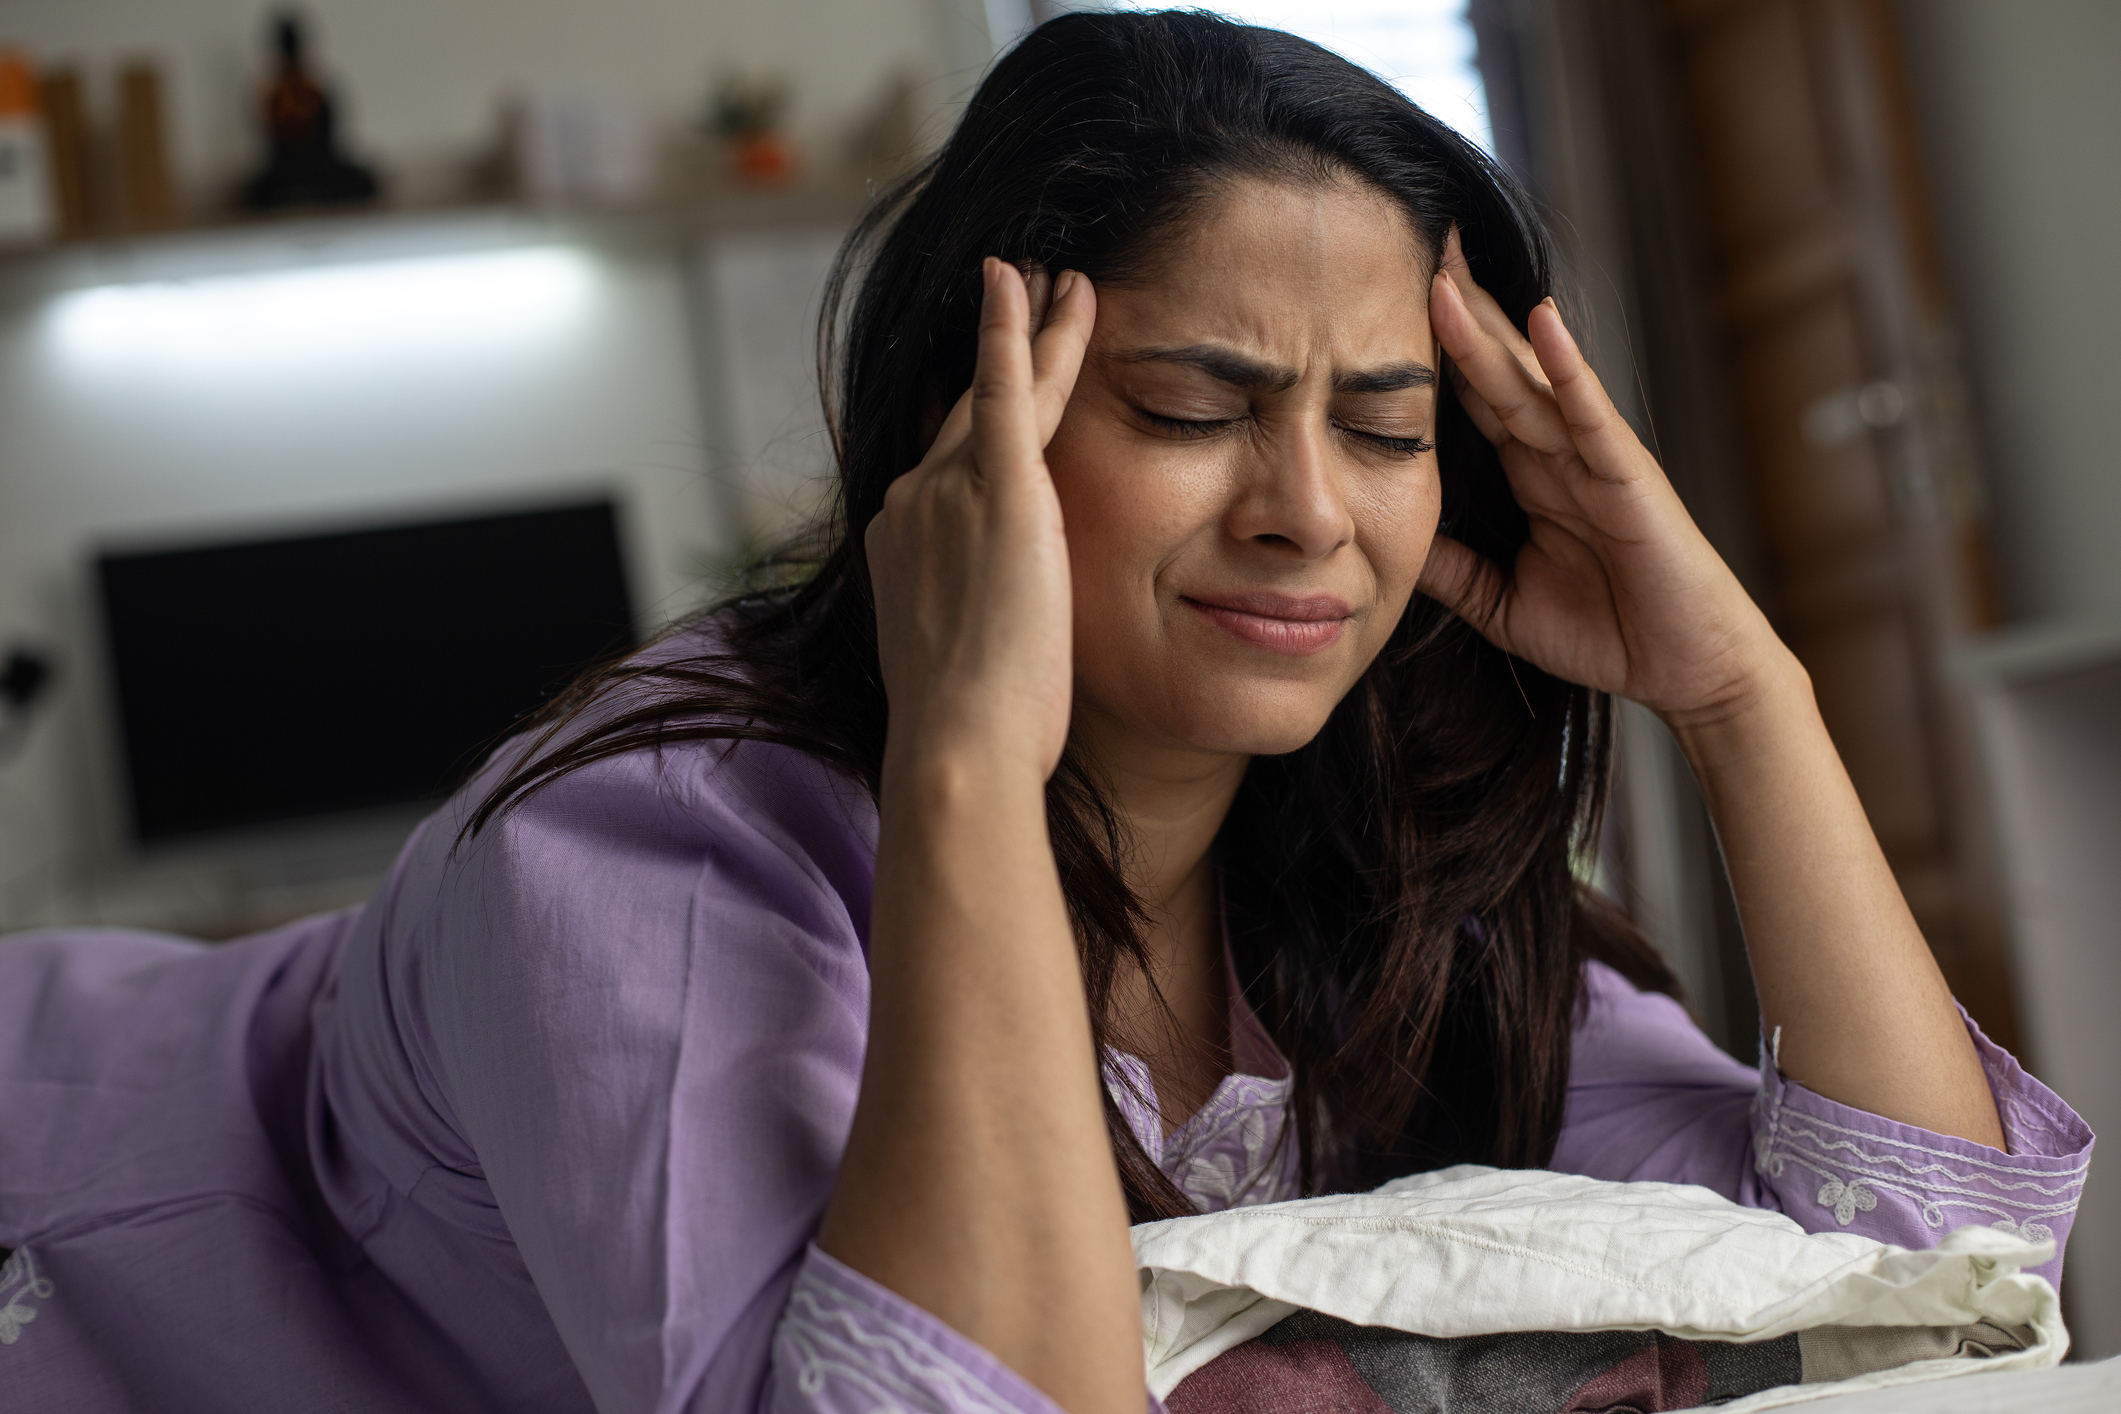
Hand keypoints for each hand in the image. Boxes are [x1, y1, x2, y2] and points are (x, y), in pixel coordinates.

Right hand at [865, 259, 1096, 777]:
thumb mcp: (959, 663)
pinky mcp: (999, 492)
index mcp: (904, 543)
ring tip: (1064, 278)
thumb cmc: (971, 733)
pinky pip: (1006, 391)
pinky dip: (1012, 330)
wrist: (959, 744)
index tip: (991, 384)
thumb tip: (993, 633)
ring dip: (1034, 331)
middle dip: (1003, 349)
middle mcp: (912, 502)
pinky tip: (1025, 279)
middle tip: (1027, 287)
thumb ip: (973, 618)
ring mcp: (948, 492)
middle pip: (969, 410)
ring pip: (1001, 393)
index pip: (947, 466)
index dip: (976, 420)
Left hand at [1416, 230, 1788, 725]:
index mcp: (1532, 476)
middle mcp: (1560, 453)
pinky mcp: (1629, 476)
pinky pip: (1590, 413)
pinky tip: (1542, 320)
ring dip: (1489, 325)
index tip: (1383, 305)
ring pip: (1532, 377)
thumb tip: (1386, 542)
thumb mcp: (1500, 602)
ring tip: (1448, 269)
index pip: (1473, 401)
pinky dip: (1568, 367)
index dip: (1433, 355)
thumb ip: (1450, 569)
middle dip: (1457, 313)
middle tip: (1415, 247)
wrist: (1688, 671)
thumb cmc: (1609, 632)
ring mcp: (1596, 458)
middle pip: (1496, 369)